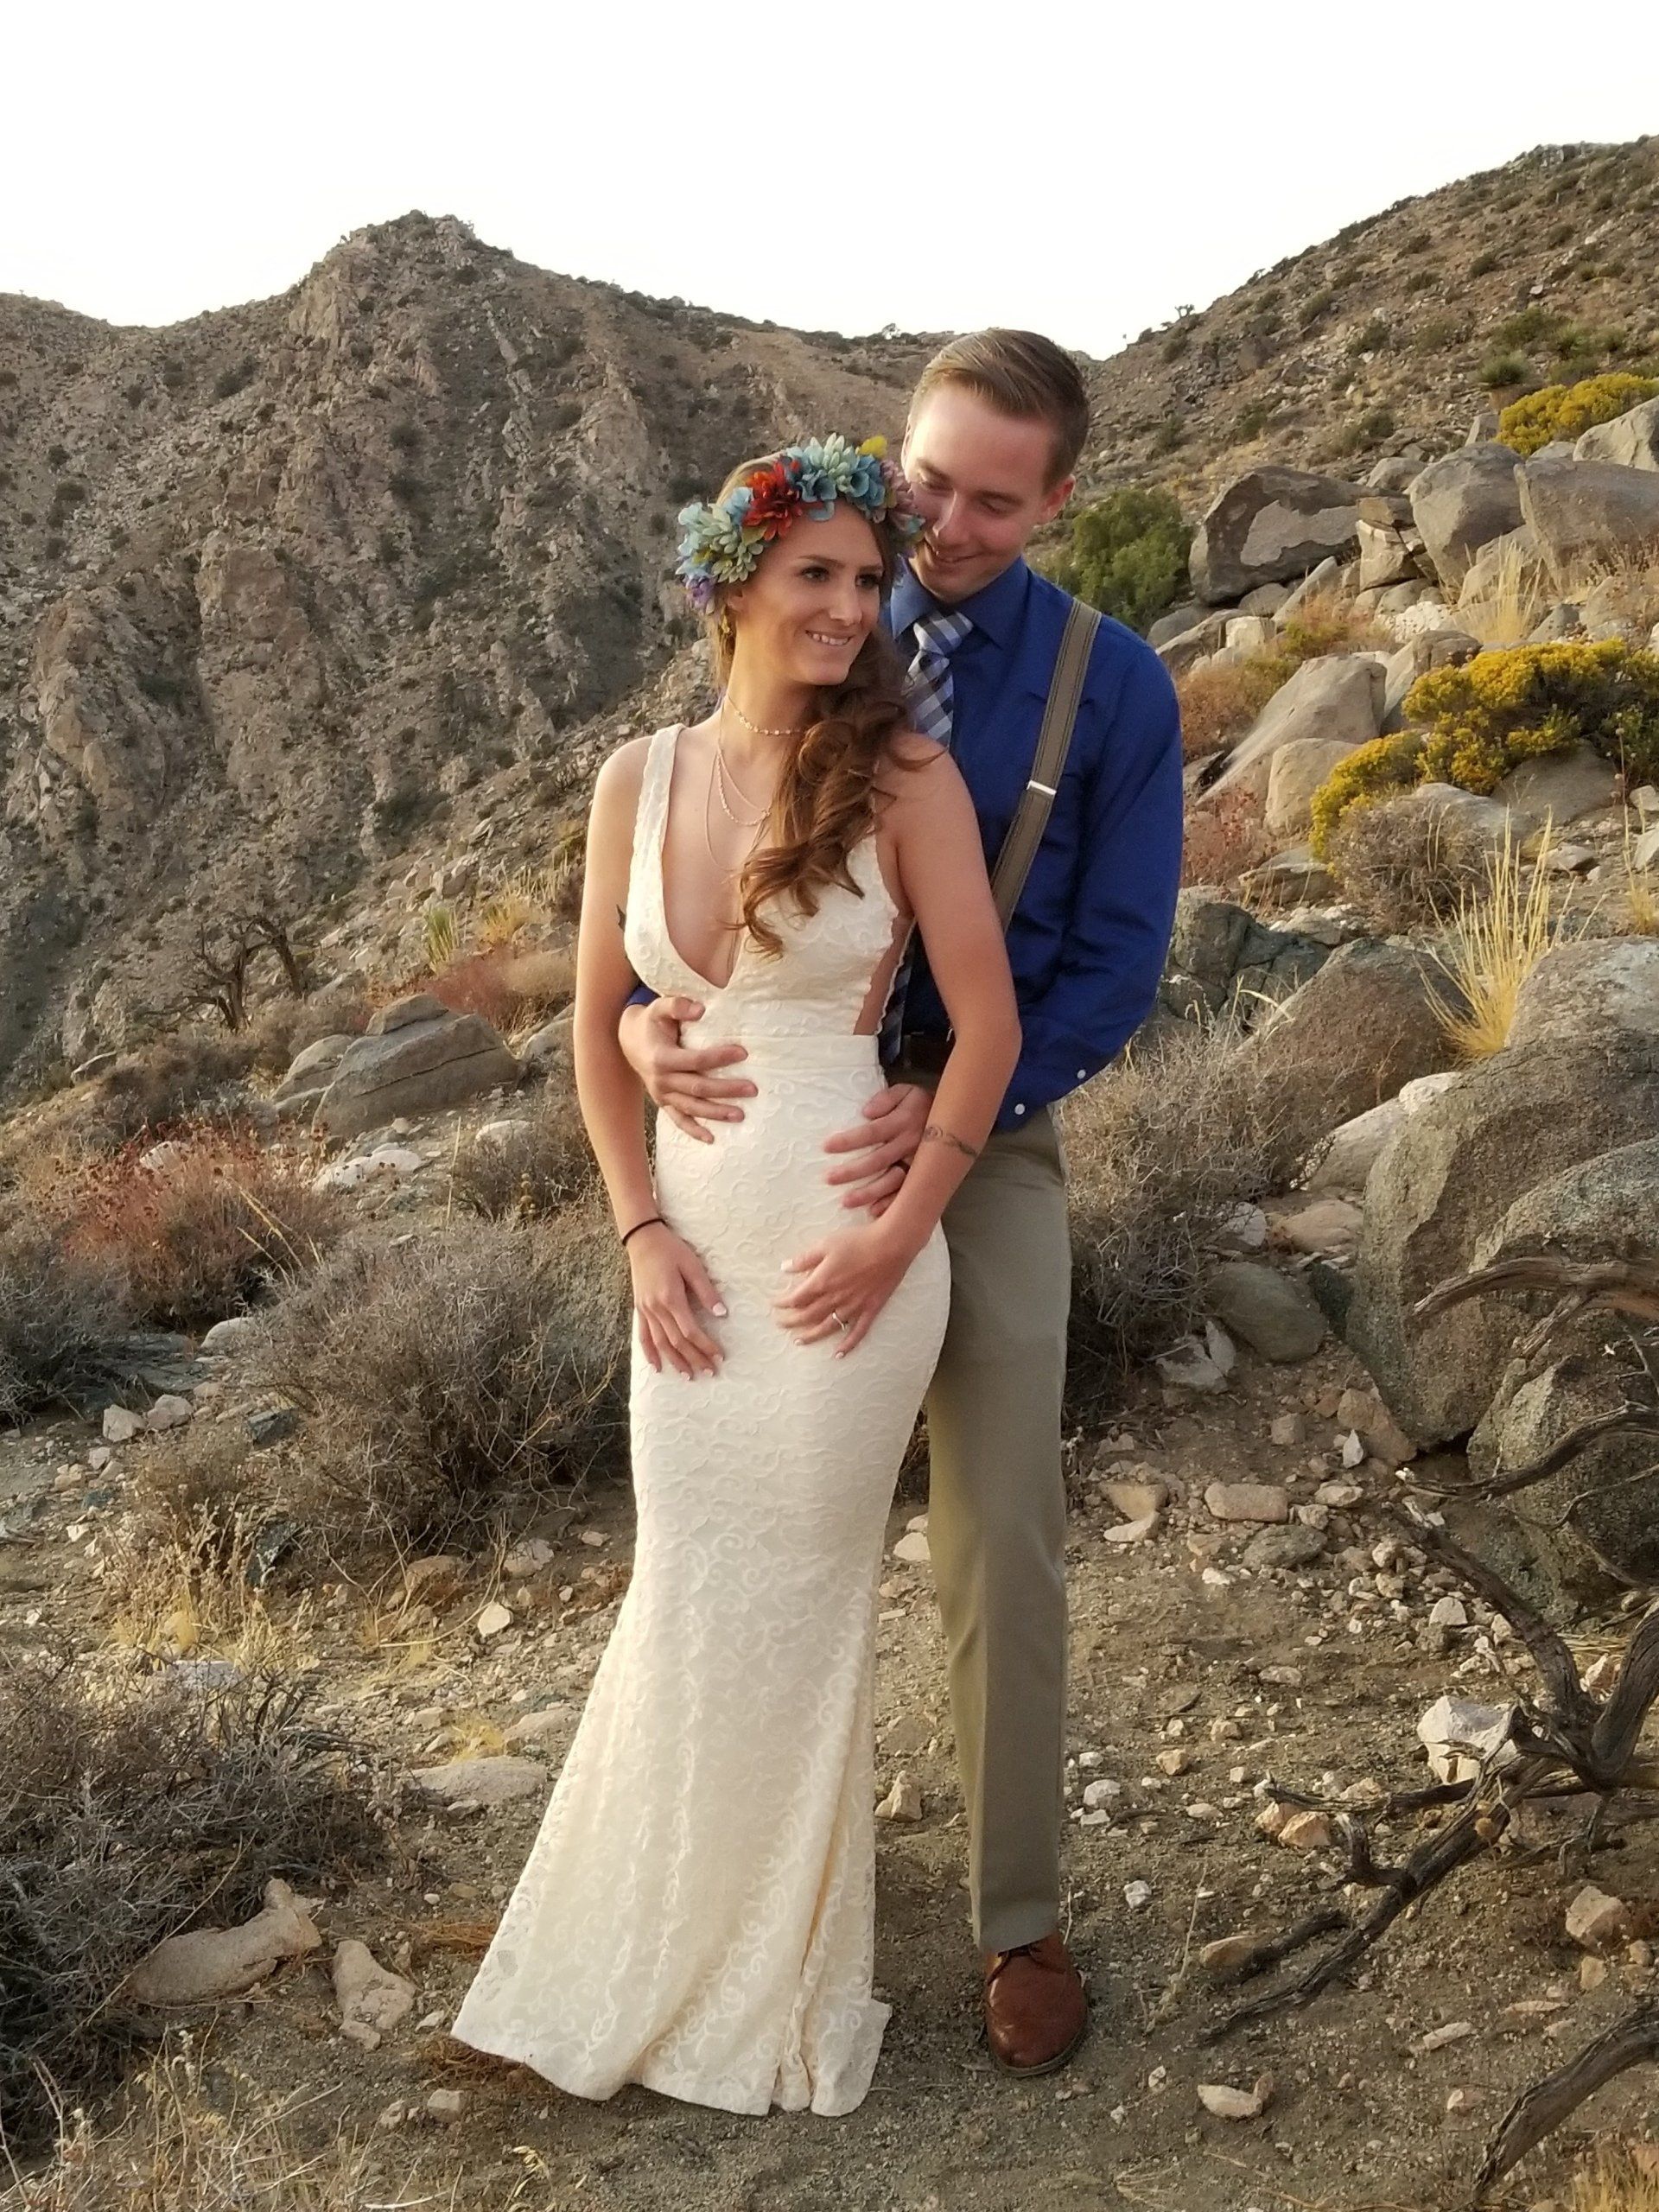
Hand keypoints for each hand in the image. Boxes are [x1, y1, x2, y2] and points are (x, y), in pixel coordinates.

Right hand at [618, 998, 755, 1142]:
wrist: (628, 1041)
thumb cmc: (651, 1022)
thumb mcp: (659, 1007)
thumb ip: (677, 1005)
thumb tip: (701, 1009)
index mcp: (662, 1058)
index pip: (696, 1061)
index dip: (720, 1057)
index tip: (744, 1053)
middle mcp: (661, 1080)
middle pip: (698, 1088)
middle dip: (727, 1090)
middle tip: (753, 1089)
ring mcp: (662, 1094)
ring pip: (692, 1108)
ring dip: (716, 1113)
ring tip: (741, 1115)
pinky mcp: (663, 1103)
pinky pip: (679, 1120)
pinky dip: (694, 1131)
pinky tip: (712, 1139)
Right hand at [628, 1222, 726, 1378]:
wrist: (642, 1239)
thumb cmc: (671, 1249)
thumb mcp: (693, 1265)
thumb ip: (706, 1291)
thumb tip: (721, 1314)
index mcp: (671, 1298)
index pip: (690, 1331)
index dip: (705, 1346)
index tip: (719, 1356)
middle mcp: (656, 1308)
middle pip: (677, 1341)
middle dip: (694, 1358)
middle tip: (710, 1372)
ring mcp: (645, 1310)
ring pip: (660, 1343)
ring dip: (675, 1361)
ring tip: (689, 1376)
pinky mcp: (639, 1308)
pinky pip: (643, 1336)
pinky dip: (649, 1353)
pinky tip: (657, 1366)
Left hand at [774, 1218, 923, 1356]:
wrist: (891, 1245)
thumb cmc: (858, 1241)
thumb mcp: (825, 1244)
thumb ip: (804, 1259)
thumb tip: (784, 1267)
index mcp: (822, 1282)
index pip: (796, 1298)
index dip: (783, 1302)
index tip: (775, 1303)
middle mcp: (835, 1298)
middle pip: (808, 1316)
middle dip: (791, 1321)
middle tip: (780, 1323)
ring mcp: (854, 1307)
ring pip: (828, 1327)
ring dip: (811, 1336)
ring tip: (799, 1341)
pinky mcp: (870, 1309)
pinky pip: (858, 1332)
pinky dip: (847, 1345)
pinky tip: (838, 1354)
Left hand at [823, 1083, 931, 1215]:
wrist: (956, 1120)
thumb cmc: (922, 1105)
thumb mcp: (907, 1091)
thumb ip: (886, 1099)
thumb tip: (866, 1112)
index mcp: (903, 1122)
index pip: (872, 1132)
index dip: (849, 1140)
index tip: (826, 1147)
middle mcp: (910, 1144)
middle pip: (878, 1160)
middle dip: (852, 1171)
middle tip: (829, 1178)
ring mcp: (918, 1163)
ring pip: (891, 1180)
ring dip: (869, 1192)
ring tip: (846, 1201)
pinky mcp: (924, 1176)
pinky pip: (908, 1192)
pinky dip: (892, 1203)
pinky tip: (875, 1211)